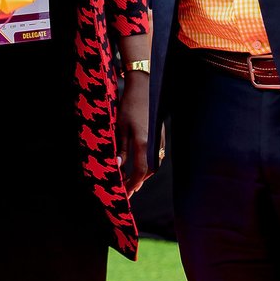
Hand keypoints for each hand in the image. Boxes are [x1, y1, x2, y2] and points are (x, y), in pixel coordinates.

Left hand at [117, 71, 151, 196]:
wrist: (145, 87)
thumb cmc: (129, 105)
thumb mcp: (121, 127)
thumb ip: (121, 149)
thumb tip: (118, 167)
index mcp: (143, 142)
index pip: (140, 171)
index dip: (132, 184)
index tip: (125, 192)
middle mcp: (154, 143)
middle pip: (148, 171)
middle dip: (138, 182)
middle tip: (127, 191)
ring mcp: (160, 140)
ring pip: (153, 164)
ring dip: (143, 174)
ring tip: (132, 182)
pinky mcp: (160, 136)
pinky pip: (155, 156)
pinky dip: (147, 164)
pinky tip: (139, 166)